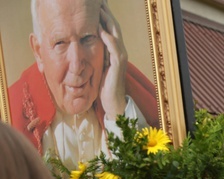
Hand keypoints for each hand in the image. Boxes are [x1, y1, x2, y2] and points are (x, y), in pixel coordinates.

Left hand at [98, 0, 127, 119]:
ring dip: (107, 21)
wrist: (112, 102)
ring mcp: (120, 57)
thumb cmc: (103, 85)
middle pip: (114, 26)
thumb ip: (94, 53)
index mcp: (114, 50)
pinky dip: (107, 37)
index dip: (104, 16)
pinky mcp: (118, 64)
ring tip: (99, 10)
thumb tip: (82, 42)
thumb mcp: (97, 65)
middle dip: (106, 13)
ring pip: (115, 33)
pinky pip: (114, 47)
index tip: (96, 5)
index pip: (110, 28)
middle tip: (99, 2)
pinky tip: (100, 30)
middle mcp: (119, 50)